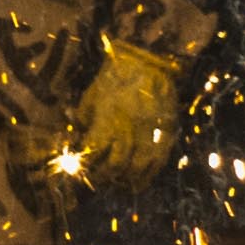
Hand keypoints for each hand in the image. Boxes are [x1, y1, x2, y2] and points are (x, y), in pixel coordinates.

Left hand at [62, 36, 183, 178]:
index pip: (94, 152)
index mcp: (107, 120)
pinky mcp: (166, 135)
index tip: (83, 167)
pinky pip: (158, 163)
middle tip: (100, 178)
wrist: (150, 63)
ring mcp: (149, 135)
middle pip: (115, 165)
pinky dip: (147, 176)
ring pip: (137, 169)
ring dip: (126, 180)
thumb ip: (84, 116)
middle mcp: (129, 131)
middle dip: (105, 176)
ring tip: (119, 182)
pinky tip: (139, 181)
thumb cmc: (116, 77)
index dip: (87, 163)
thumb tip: (79, 133)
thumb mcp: (92, 94)